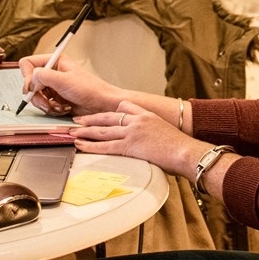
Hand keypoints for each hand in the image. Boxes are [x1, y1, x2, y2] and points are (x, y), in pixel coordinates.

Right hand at [18, 54, 121, 115]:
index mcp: (54, 61)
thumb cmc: (90, 89)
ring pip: (35, 96)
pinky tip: (62, 109)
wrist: (102, 105)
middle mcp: (52, 73)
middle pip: (29, 83)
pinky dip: (50, 109)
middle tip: (47, 101)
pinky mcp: (55, 99)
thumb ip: (43, 76)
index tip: (34, 88)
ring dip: (45, 104)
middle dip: (37, 95)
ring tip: (58, 106)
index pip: (28, 64)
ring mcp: (53, 87)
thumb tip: (30, 79)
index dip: (27, 77)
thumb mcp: (64, 80)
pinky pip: (43, 105)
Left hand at [70, 101, 208, 177]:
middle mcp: (137, 120)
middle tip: (76, 121)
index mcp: (145, 114)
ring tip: (73, 133)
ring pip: (103, 131)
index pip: (122, 109)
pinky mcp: (130, 145)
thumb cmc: (179, 145)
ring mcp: (132, 132)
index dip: (107, 112)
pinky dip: (91, 146)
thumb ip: (150, 126)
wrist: (185, 151)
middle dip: (90, 119)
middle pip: (107, 117)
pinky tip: (82, 146)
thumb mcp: (164, 128)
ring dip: (86, 132)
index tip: (97, 113)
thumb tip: (145, 134)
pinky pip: (106, 146)